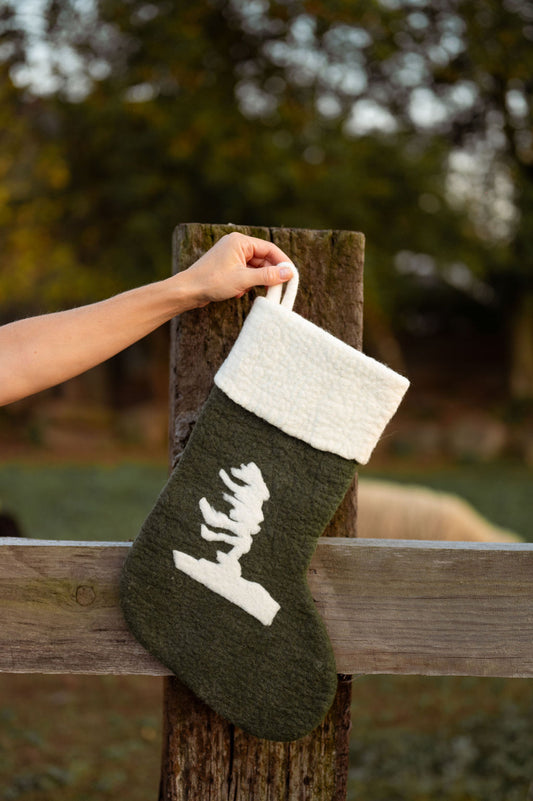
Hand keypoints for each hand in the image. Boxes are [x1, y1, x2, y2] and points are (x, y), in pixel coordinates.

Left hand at [178, 232, 293, 306]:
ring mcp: (231, 256)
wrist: (187, 291)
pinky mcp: (227, 267)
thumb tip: (289, 273)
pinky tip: (239, 292)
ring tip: (253, 291)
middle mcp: (236, 245)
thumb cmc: (212, 282)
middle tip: (278, 288)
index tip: (292, 275)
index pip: (269, 249)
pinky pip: (245, 272)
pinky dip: (247, 283)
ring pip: (254, 267)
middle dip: (270, 274)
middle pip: (263, 258)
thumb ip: (268, 275)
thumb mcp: (244, 280)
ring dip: (257, 280)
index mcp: (240, 241)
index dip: (282, 262)